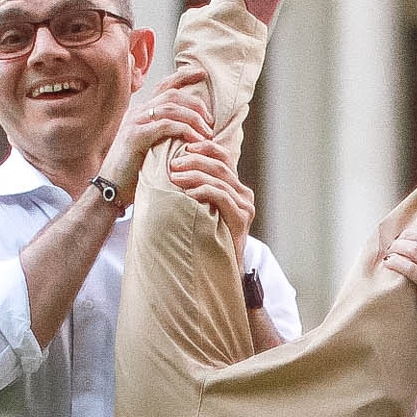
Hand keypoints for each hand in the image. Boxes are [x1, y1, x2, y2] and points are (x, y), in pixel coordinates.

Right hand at [103, 62, 215, 201]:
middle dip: (196, 103)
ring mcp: (135, 123)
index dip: (183, 76)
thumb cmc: (134, 175)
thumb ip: (166, 137)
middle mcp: (137, 113)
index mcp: (141, 113)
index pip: (164, 86)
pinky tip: (196, 141)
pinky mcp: (136, 137)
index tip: (202, 73)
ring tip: (208, 133)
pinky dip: (185, 130)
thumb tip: (193, 134)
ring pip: (171, 107)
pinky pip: (165, 126)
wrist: (110, 190)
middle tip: (211, 120)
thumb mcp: (153, 150)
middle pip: (171, 94)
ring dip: (194, 118)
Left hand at [167, 124, 254, 257]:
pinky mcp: (242, 218)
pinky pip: (222, 197)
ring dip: (194, 176)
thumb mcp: (202, 209)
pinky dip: (204, 191)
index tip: (184, 147)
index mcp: (236, 187)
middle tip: (172, 165)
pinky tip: (188, 194)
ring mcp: (245, 206)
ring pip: (219, 180)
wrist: (222, 269)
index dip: (205, 148)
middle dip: (194, 161)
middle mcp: (244, 194)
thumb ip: (197, 190)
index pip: (223, 157)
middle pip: (220, 166)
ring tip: (174, 178)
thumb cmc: (206, 238)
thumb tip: (171, 171)